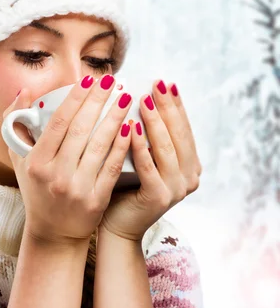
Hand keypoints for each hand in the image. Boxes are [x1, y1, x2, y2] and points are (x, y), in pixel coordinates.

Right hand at [2, 74, 132, 246]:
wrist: (53, 233)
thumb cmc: (36, 189)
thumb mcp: (19, 159)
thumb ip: (15, 123)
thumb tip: (25, 90)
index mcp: (36, 162)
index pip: (58, 123)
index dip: (75, 99)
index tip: (89, 79)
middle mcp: (55, 175)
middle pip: (81, 130)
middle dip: (98, 101)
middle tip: (112, 80)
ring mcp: (76, 189)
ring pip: (99, 146)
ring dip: (115, 118)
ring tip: (125, 98)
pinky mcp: (96, 200)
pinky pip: (111, 167)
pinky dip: (122, 146)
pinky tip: (131, 128)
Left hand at [98, 79, 201, 242]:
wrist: (116, 225)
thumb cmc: (124, 187)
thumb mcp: (141, 156)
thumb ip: (147, 135)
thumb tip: (139, 95)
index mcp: (189, 165)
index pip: (183, 128)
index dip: (175, 105)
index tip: (165, 83)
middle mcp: (190, 177)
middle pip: (178, 135)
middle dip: (167, 107)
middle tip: (158, 84)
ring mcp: (177, 189)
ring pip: (166, 148)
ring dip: (156, 122)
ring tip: (144, 99)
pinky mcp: (160, 198)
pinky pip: (149, 166)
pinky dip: (140, 145)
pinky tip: (131, 126)